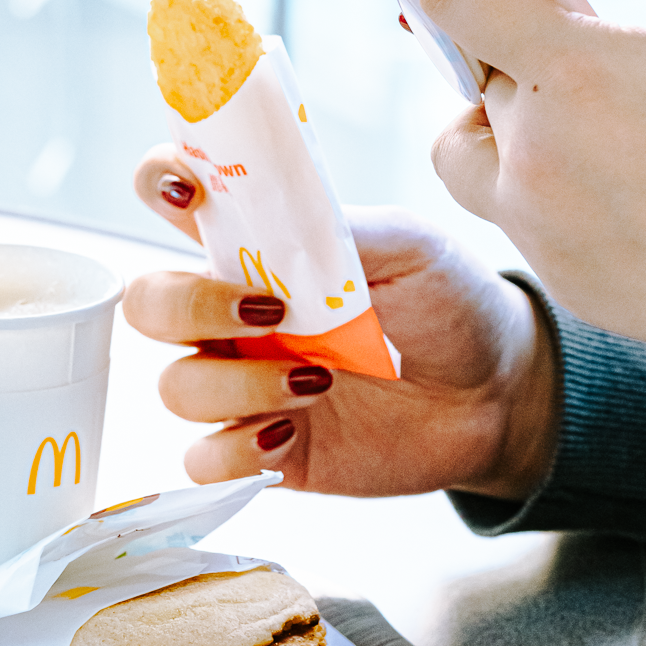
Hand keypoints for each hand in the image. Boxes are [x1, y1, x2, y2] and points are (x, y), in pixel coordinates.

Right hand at [122, 145, 558, 499]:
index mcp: (260, 250)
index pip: (176, 200)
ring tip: (317, 383)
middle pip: (148, 304)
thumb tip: (288, 227)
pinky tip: (287, 436)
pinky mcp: (264, 450)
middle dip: (186, 305)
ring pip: (175, 387)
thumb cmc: (451, 307)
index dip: (161, 184)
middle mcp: (237, 316)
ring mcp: (245, 384)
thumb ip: (344, 231)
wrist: (497, 395)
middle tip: (266, 310)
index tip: (189, 190)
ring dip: (235, 385)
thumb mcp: (412, 247)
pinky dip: (233, 452)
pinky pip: (203, 461)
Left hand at [419, 0, 645, 357]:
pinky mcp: (559, 277)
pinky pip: (518, 213)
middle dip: (525, 48)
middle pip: (481, 72)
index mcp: (578, 75)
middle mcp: (536, 157)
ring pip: (478, 150)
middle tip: (600, 48)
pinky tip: (628, 183)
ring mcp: (538, 227)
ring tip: (595, 118)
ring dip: (513, 120)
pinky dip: (545, 184)